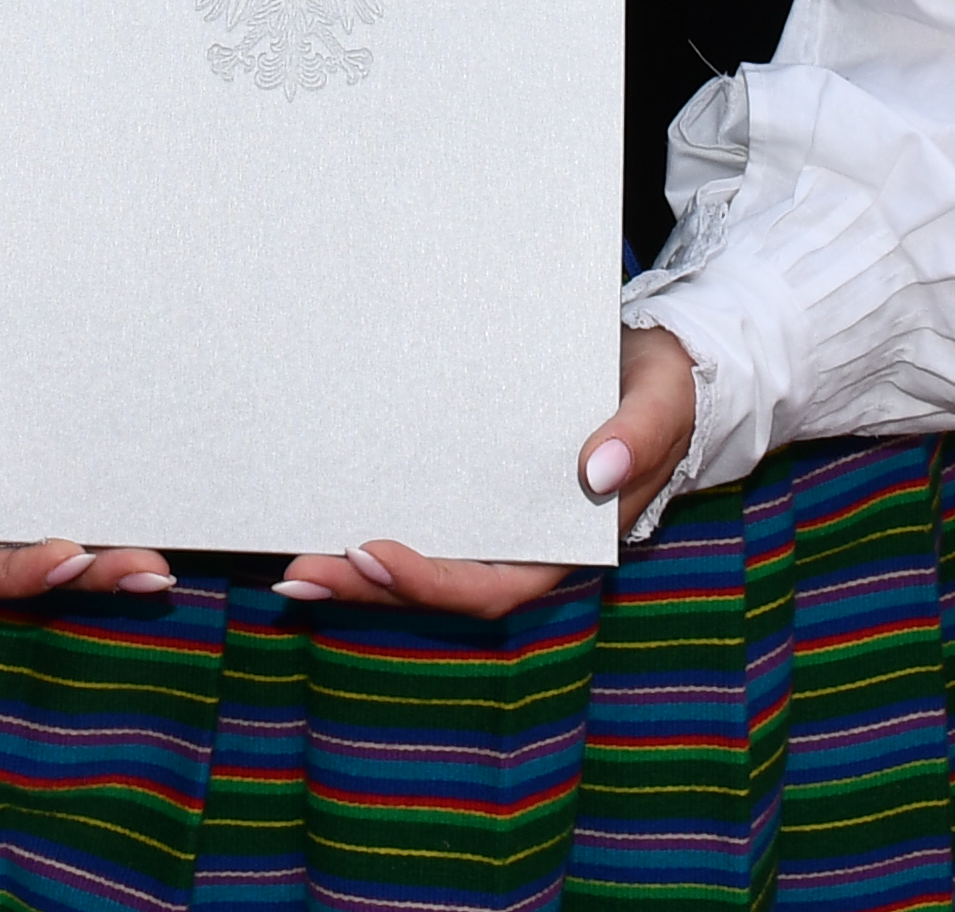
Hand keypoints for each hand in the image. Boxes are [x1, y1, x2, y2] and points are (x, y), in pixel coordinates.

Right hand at [0, 268, 174, 612]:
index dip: (12, 573)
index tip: (68, 557)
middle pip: (19, 563)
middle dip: (83, 574)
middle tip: (142, 568)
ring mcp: (5, 475)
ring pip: (53, 537)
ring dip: (105, 558)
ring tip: (156, 564)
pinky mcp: (38, 449)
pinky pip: (71, 491)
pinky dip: (110, 511)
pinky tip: (153, 512)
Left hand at [277, 328, 699, 619]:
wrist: (658, 366)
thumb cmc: (662, 386)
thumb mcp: (662, 399)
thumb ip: (640, 434)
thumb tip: (596, 472)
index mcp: (568, 541)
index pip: (494, 587)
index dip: (430, 582)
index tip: (371, 556)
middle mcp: (525, 544)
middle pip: (440, 587)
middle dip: (369, 588)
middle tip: (298, 571)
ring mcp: (496, 521)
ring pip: (421, 564)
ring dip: (358, 572)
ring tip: (291, 565)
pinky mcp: (473, 487)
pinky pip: (421, 517)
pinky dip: (371, 531)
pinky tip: (319, 518)